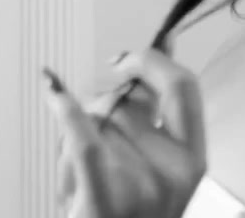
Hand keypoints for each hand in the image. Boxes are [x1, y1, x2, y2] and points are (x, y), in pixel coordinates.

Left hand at [45, 49, 207, 217]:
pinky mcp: (102, 204)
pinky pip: (84, 142)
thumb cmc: (128, 217)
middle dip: (95, 107)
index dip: (150, 60)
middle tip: (86, 137)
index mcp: (192, 161)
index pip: (182, 87)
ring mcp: (138, 190)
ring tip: (78, 175)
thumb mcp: (154, 168)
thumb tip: (160, 44)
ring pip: (91, 121)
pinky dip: (64, 111)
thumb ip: (153, 112)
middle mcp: (172, 173)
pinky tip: (52, 90)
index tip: (121, 60)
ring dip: (73, 135)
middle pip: (122, 101)